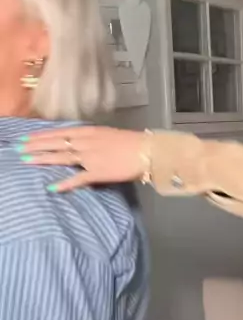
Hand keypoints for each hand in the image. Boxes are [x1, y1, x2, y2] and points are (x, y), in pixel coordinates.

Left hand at [20, 126, 147, 191]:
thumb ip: (91, 139)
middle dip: (36, 146)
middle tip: (20, 148)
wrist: (147, 151)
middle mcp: (86, 142)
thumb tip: (79, 143)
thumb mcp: (107, 135)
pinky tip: (53, 188)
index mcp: (89, 131)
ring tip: (27, 161)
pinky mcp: (98, 172)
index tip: (27, 137)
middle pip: (56, 143)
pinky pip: (78, 178)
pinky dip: (65, 183)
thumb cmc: (131, 142)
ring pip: (62, 157)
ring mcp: (91, 157)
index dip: (42, 135)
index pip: (60, 132)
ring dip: (43, 159)